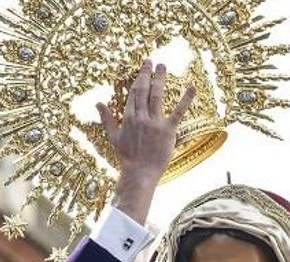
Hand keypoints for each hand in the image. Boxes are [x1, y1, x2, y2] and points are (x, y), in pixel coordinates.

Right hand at [98, 59, 195, 224]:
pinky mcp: (168, 130)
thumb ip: (107, 119)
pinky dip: (185, 99)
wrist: (139, 172)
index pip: (133, 93)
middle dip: (147, 74)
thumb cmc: (127, 157)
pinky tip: (191, 87)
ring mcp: (154, 123)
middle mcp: (141, 117)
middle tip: (151, 61)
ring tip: (163, 66)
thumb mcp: (113, 137)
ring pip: (157, 95)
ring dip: (160, 79)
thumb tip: (98, 103)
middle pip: (143, 90)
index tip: (142, 68)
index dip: (138, 79)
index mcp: (128, 118)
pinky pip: (178, 112)